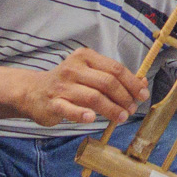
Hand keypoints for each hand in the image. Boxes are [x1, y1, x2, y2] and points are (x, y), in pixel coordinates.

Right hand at [16, 48, 148, 126]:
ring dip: (112, 109)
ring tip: (121, 117)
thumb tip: (142, 84)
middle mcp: (73, 69)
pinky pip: (70, 109)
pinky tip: (92, 119)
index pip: (115, 69)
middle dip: (124, 97)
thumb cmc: (68, 83)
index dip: (132, 83)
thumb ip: (112, 78)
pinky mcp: (53, 103)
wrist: (33, 91)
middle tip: (132, 109)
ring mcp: (62, 86)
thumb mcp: (89, 74)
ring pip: (93, 97)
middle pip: (107, 82)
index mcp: (85, 57)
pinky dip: (82, 114)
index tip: (143, 95)